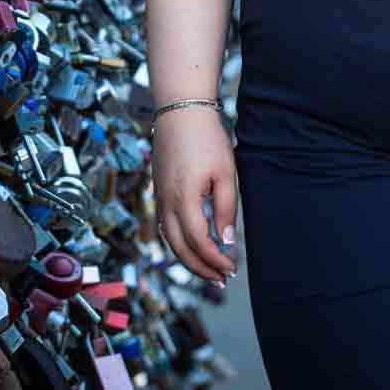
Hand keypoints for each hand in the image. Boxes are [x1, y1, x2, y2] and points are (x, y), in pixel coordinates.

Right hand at [151, 108, 239, 284]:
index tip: (231, 269)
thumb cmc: (207, 139)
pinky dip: (178, 243)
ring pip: (169, 241)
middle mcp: (165, 204)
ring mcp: (159, 198)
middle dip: (201, 268)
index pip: (198, 243)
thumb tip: (225, 242)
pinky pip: (164, 227)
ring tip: (209, 270)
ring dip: (188, 259)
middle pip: (179, 249)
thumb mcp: (225, 173)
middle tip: (221, 279)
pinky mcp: (159, 192)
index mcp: (183, 200)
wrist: (181, 111)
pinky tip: (191, 247)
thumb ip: (225, 209)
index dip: (214, 260)